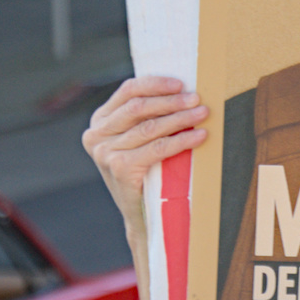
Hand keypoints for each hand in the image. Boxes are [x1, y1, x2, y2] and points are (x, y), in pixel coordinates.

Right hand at [83, 75, 207, 229]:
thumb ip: (146, 117)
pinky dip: (181, 140)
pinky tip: (199, 137)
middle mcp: (96, 135)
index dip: (156, 84)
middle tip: (197, 99)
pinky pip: (156, 148)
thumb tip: (181, 90)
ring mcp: (104, 152)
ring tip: (203, 114)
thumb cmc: (147, 172)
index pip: (128, 91)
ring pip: (149, 127)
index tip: (181, 84)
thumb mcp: (138, 140)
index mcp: (100, 121)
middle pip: (138, 107)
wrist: (143, 216)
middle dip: (171, 101)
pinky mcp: (119, 168)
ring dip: (180, 118)